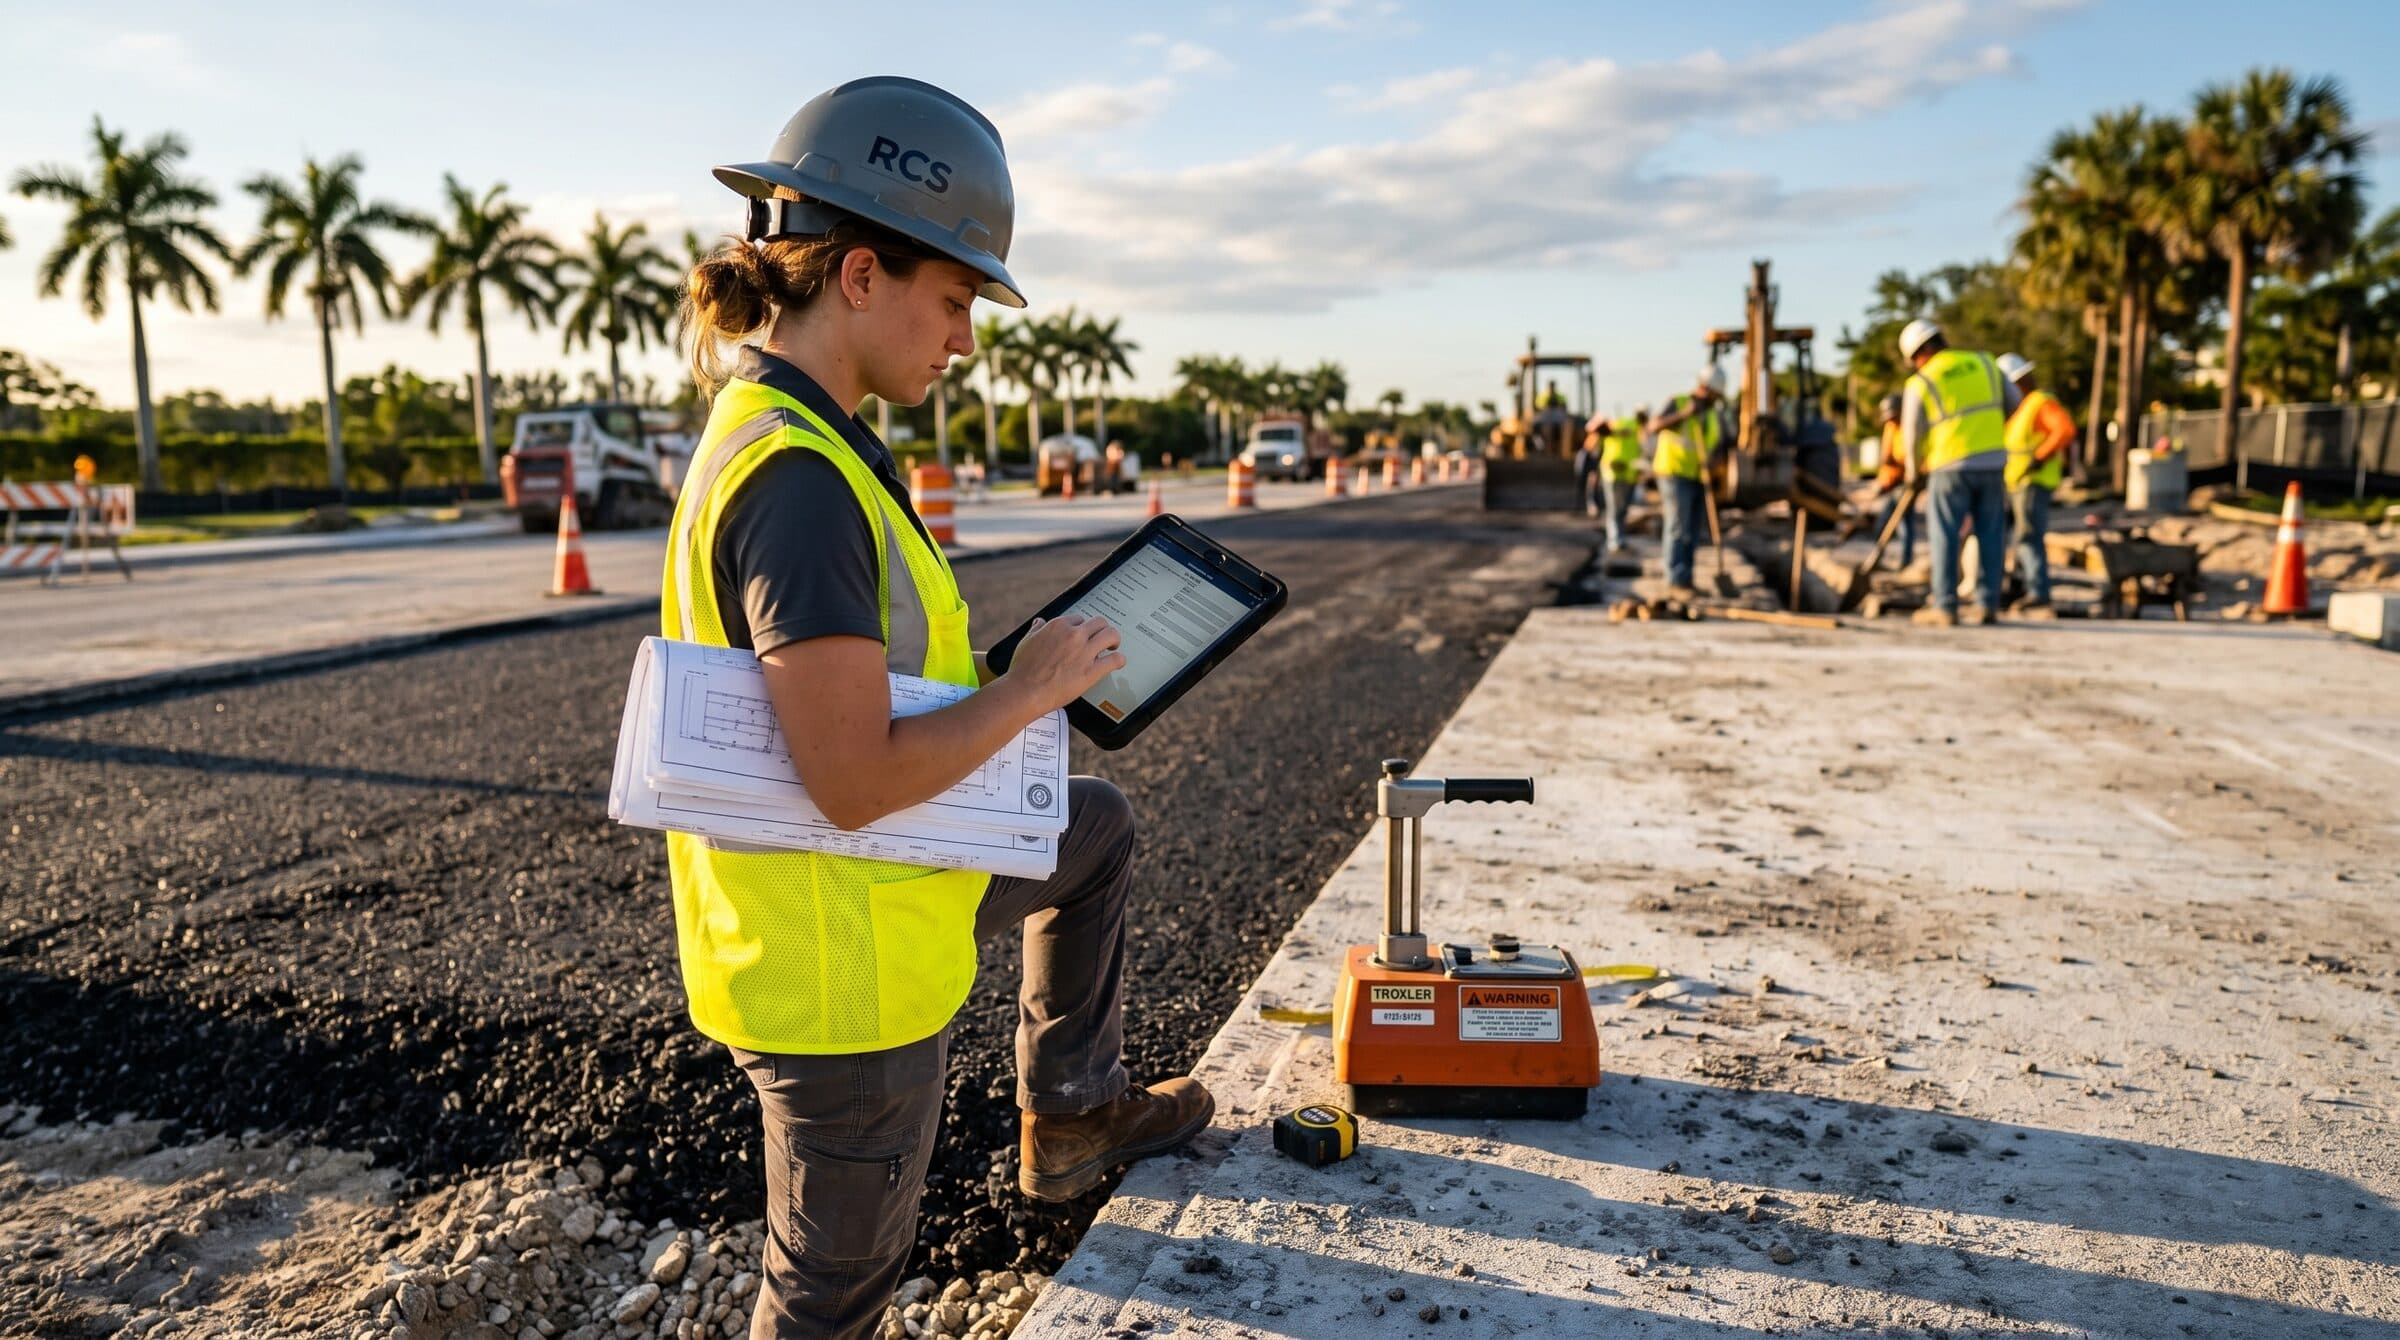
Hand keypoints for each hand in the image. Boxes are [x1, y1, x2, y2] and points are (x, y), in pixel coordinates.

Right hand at [1003, 615, 1125, 711]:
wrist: (1025, 691)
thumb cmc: (1023, 670)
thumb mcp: (1026, 642)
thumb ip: (1036, 630)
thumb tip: (1039, 622)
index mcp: (1058, 626)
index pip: (1079, 619)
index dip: (1083, 628)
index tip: (1084, 634)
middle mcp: (1074, 635)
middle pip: (1099, 622)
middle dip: (1102, 629)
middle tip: (1103, 638)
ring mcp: (1084, 652)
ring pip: (1110, 635)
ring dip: (1114, 639)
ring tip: (1113, 646)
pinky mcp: (1091, 671)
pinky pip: (1114, 660)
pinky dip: (1119, 659)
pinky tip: (1118, 662)